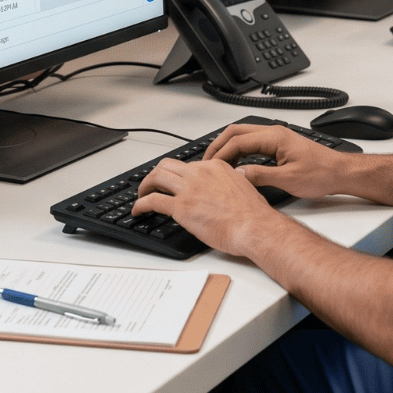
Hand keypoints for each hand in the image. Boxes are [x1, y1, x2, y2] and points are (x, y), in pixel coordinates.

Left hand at [133, 157, 275, 256]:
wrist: (254, 226)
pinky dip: (140, 204)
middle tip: (152, 185)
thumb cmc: (253, 214)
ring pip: (156, 177)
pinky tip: (138, 211)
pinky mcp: (181, 207)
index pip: (188, 165)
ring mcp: (188, 188)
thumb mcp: (242, 187)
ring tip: (141, 195)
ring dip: (145, 186)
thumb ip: (227, 183)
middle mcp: (199, 173)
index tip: (174, 182)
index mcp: (215, 166)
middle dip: (156, 175)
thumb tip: (223, 190)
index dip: (178, 175)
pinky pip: (152, 200)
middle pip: (167, 166)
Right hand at [202, 123, 352, 199]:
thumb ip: (260, 175)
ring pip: (243, 137)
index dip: (220, 154)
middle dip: (218, 146)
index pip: (237, 141)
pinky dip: (240, 152)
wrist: (340, 172)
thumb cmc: (321, 174)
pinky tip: (236, 166)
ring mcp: (276, 137)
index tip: (210, 167)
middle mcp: (274, 133)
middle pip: (236, 132)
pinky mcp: (279, 145)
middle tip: (207, 163)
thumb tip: (238, 175)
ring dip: (228, 149)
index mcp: (274, 137)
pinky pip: (252, 144)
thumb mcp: (288, 179)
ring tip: (218, 166)